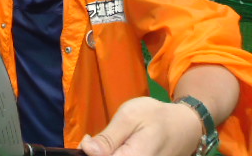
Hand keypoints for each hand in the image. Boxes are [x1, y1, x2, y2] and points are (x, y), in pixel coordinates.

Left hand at [79, 97, 202, 155]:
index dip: (90, 152)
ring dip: (110, 152)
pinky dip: (119, 153)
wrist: (184, 126)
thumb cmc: (156, 116)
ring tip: (118, 142)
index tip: (89, 141)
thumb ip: (107, 138)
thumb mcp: (129, 117)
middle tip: (107, 140)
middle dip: (101, 153)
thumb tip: (86, 149)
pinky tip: (121, 148)